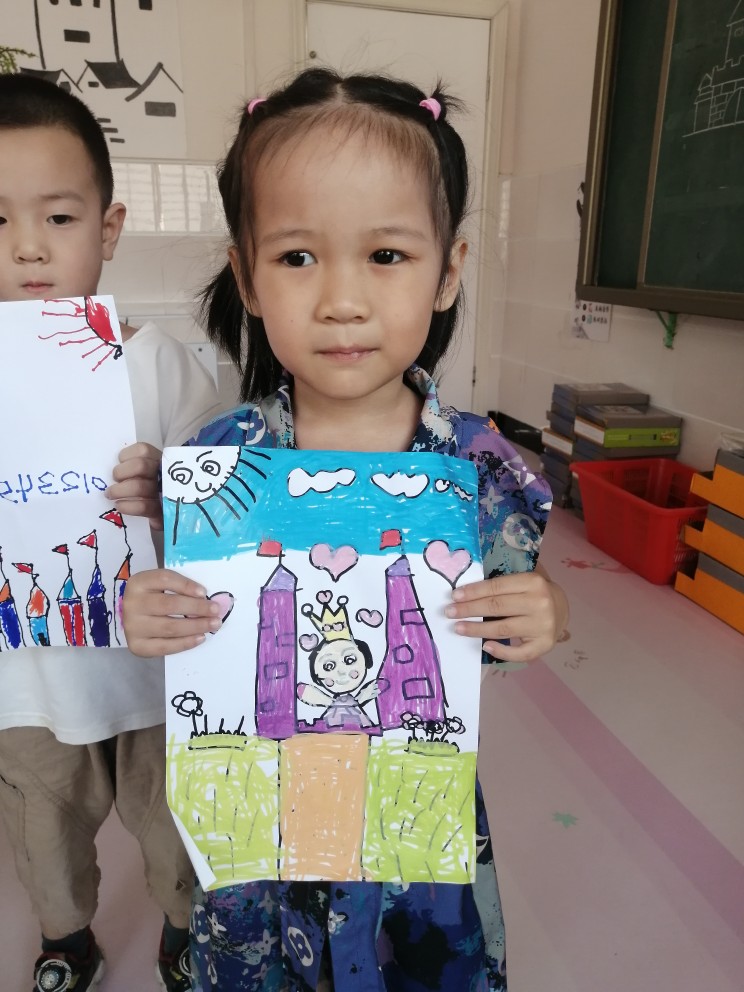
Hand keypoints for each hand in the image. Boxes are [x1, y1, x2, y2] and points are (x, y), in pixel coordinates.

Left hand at [107, 442, 162, 529]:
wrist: (160, 520)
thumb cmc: (143, 491)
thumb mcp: (139, 475)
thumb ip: (129, 467)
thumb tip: (107, 465)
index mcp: (157, 461)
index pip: (143, 450)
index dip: (127, 455)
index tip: (119, 462)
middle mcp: (163, 475)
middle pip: (141, 466)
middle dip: (120, 472)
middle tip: (114, 480)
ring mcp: (164, 494)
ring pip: (139, 487)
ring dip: (119, 491)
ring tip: (110, 494)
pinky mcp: (161, 513)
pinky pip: (143, 507)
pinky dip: (128, 506)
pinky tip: (119, 506)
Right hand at [122, 569, 222, 656]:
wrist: (134, 619)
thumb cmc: (153, 598)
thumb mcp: (161, 586)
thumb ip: (180, 588)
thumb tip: (207, 599)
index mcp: (138, 582)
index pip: (164, 579)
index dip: (186, 585)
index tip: (204, 592)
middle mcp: (132, 604)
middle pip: (168, 605)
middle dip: (196, 608)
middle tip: (216, 610)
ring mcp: (132, 627)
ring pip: (169, 627)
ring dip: (196, 626)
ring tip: (213, 624)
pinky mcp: (137, 646)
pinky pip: (165, 646)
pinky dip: (185, 643)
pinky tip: (200, 638)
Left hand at [445, 564, 567, 662]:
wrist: (562, 609)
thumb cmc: (535, 592)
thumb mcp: (524, 579)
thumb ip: (504, 581)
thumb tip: (468, 589)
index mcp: (533, 581)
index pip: (496, 587)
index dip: (473, 592)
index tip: (454, 596)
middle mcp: (540, 603)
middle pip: (496, 607)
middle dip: (469, 610)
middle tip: (449, 612)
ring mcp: (543, 626)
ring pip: (502, 629)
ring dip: (476, 629)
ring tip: (458, 628)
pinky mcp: (544, 645)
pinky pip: (518, 653)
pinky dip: (500, 651)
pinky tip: (485, 646)